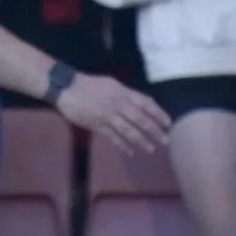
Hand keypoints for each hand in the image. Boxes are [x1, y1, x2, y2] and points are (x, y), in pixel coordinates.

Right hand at [55, 75, 171, 153]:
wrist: (66, 88)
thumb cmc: (89, 84)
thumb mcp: (111, 83)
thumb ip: (127, 94)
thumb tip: (142, 104)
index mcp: (123, 93)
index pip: (146, 104)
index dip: (158, 114)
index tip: (168, 123)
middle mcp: (118, 104)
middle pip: (140, 119)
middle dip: (154, 130)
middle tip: (165, 140)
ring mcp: (107, 116)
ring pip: (128, 130)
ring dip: (140, 140)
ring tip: (151, 149)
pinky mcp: (96, 125)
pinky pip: (112, 136)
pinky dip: (121, 145)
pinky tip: (130, 151)